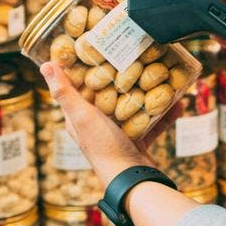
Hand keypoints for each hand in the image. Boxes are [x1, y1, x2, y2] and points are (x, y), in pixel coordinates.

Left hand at [40, 62, 180, 186]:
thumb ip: (66, 93)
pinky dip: (164, 113)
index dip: (86, 67)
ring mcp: (118, 133)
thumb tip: (46, 66)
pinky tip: (179, 102)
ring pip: (133, 107)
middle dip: (122, 76)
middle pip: (108, 94)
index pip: (79, 87)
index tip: (98, 47)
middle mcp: (96, 125)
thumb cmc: (103, 147)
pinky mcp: (137, 141)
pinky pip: (152, 123)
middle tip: (135, 55)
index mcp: (79, 117)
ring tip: (160, 76)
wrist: (131, 178)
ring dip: (148, 93)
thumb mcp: (82, 116)